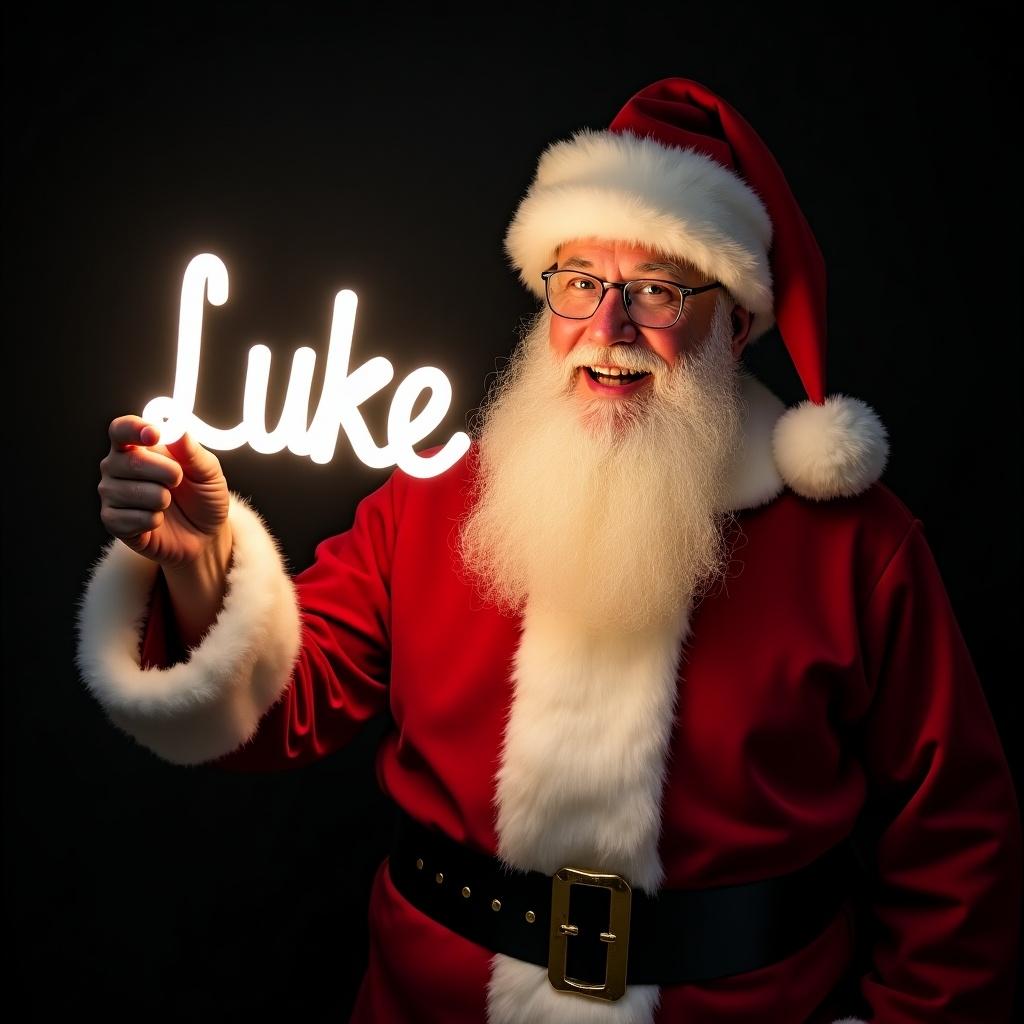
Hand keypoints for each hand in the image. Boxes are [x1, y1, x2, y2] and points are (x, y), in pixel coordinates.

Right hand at [98, 416, 229, 568]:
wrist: (204, 534)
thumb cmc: (202, 496)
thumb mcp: (208, 472)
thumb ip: (192, 451)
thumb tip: (178, 429)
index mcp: (137, 446)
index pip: (121, 429)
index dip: (134, 429)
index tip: (154, 435)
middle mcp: (117, 466)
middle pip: (132, 461)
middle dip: (167, 472)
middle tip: (179, 480)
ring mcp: (111, 493)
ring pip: (134, 492)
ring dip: (162, 499)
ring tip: (168, 502)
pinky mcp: (112, 521)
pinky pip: (133, 518)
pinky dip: (154, 520)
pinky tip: (158, 521)